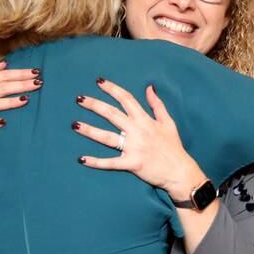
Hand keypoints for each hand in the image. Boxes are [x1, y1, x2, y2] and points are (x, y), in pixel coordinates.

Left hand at [73, 78, 206, 201]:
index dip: (112, 89)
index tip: (99, 81)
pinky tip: (82, 159)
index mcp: (145, 120)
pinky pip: (111, 163)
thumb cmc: (173, 147)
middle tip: (79, 99)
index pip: (126, 99)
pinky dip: (96, 162)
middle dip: (94, 105)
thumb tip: (149, 87)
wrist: (179, 171)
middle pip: (112, 114)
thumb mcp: (168, 122)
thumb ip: (157, 104)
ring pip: (107, 137)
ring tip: (74, 125)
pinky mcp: (131, 164)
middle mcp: (137, 131)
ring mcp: (133, 148)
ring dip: (89, 130)